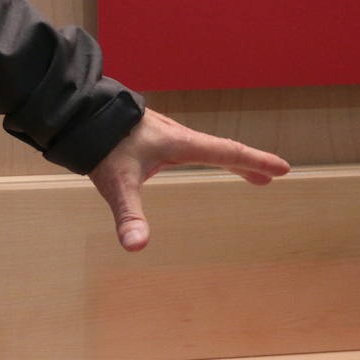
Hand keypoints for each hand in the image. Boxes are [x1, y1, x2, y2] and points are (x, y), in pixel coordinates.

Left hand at [87, 109, 289, 250]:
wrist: (76, 113)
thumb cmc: (100, 145)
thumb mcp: (116, 184)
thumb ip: (128, 216)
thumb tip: (137, 246)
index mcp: (180, 144)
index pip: (228, 153)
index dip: (256, 161)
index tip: (283, 168)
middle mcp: (178, 135)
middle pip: (223, 149)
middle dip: (250, 163)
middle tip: (272, 175)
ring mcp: (165, 132)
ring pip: (207, 146)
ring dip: (230, 158)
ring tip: (246, 171)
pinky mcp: (151, 133)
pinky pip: (190, 145)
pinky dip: (207, 153)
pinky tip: (193, 159)